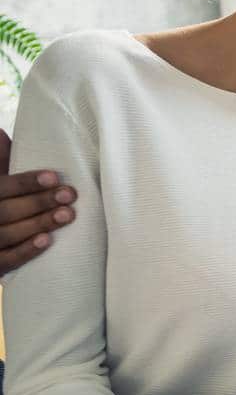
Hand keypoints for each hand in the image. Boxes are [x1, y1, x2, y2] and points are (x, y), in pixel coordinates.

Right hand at [0, 130, 77, 275]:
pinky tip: (46, 242)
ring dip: (38, 224)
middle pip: (5, 211)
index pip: (0, 187)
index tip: (54, 176)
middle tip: (70, 195)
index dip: (25, 181)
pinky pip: (5, 261)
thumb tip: (1, 133)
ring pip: (6, 234)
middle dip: (38, 202)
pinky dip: (25, 252)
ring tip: (67, 215)